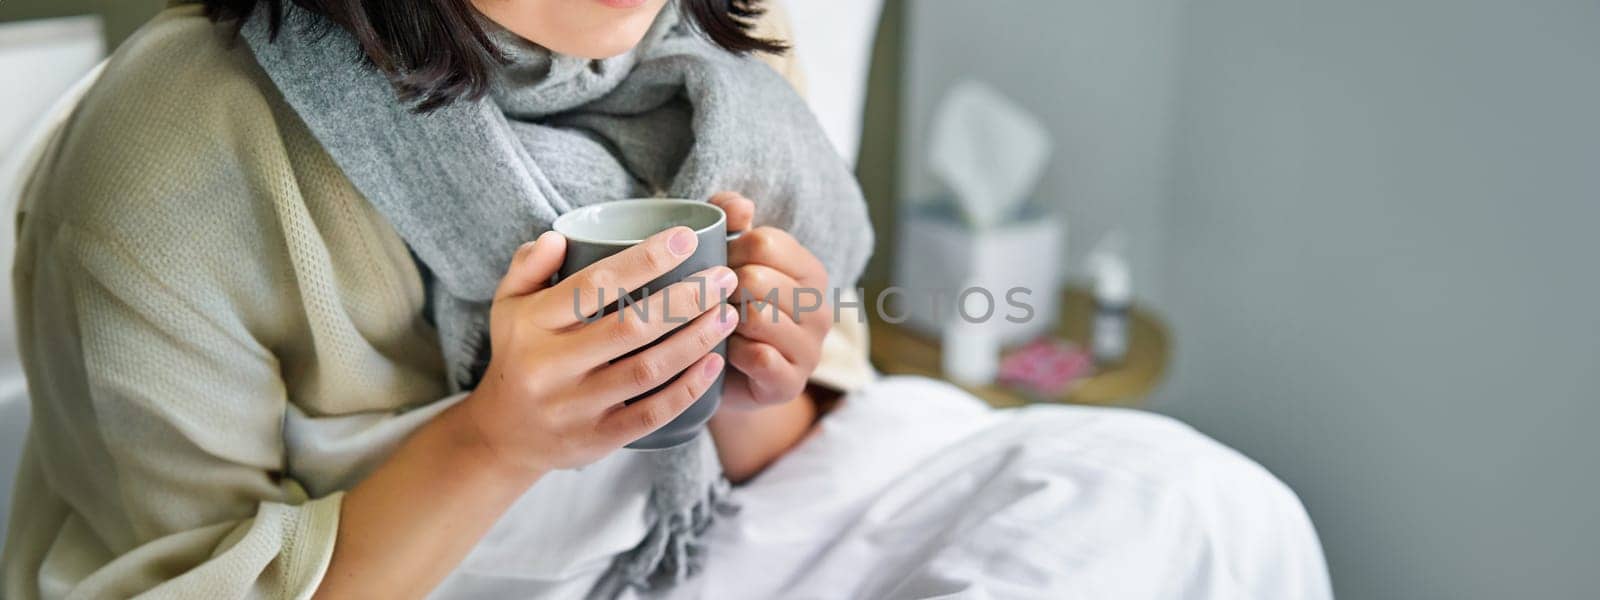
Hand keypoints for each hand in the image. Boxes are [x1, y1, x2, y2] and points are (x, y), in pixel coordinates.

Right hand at [461, 228, 738, 472]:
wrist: (503, 435)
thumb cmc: (519, 354)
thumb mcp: (508, 305)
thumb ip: (529, 265)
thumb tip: (559, 237)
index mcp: (532, 324)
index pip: (594, 285)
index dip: (645, 260)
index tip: (686, 238)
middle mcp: (550, 366)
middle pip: (630, 328)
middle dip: (685, 300)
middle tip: (724, 278)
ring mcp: (574, 407)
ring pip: (647, 371)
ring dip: (695, 340)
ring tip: (727, 314)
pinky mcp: (595, 440)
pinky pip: (650, 415)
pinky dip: (687, 389)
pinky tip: (713, 363)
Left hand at [708, 192, 831, 409]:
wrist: (726, 376)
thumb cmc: (727, 308)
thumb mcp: (727, 257)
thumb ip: (730, 219)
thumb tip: (742, 206)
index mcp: (810, 271)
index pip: (764, 242)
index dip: (727, 251)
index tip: (714, 265)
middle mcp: (820, 309)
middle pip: (757, 279)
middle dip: (721, 289)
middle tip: (710, 300)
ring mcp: (811, 349)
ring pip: (757, 318)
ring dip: (724, 322)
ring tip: (716, 325)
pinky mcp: (791, 383)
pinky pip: (758, 357)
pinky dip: (732, 353)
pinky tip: (725, 354)